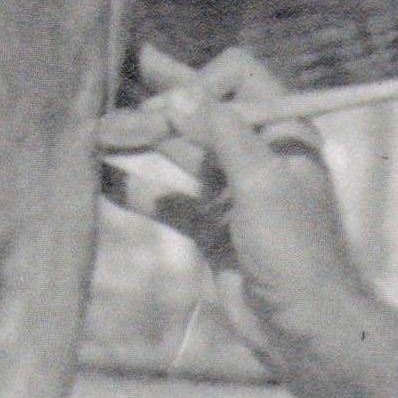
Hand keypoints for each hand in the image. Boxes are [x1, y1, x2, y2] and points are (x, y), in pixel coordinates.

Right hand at [122, 56, 376, 336]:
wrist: (306, 328)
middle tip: (107, 69)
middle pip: (199, 110)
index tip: (166, 109)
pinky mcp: (209, 227)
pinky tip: (95, 175)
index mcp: (282, 131)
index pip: (236, 78)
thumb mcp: (262, 181)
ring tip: (90, 125)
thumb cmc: (297, 252)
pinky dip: (132, 187)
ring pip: (175, 152)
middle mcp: (256, 153)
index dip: (198, 83)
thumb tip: (177, 94)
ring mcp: (230, 190)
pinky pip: (164, 198)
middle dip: (154, 95)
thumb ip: (220, 132)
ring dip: (136, 140)